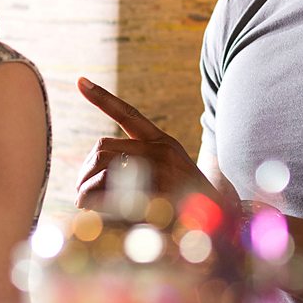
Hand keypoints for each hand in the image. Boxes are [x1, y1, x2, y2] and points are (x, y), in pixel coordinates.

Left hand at [75, 77, 221, 208]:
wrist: (222, 222)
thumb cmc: (191, 200)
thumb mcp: (171, 171)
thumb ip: (141, 163)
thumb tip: (97, 170)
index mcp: (163, 143)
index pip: (128, 114)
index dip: (102, 98)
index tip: (80, 81)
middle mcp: (160, 152)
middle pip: (104, 147)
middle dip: (86, 169)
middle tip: (82, 190)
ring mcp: (158, 174)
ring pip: (103, 170)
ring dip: (88, 189)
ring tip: (88, 205)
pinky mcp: (154, 198)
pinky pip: (110, 197)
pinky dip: (97, 206)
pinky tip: (98, 214)